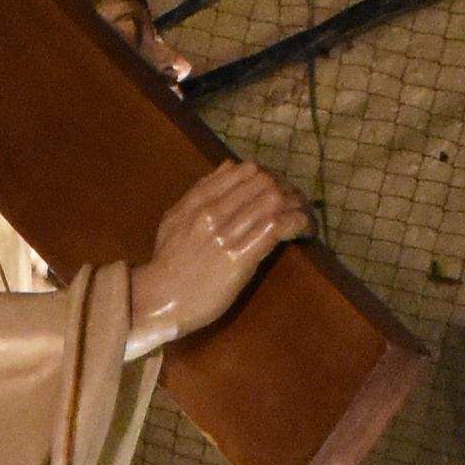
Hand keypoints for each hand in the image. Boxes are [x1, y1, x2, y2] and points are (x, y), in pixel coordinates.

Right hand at [126, 157, 308, 352]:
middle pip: (262, 183)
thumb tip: (228, 166)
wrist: (158, 299)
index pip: (242, 172)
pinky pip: (275, 228)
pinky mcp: (239, 257)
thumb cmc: (168, 263)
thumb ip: (200, 191)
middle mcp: (213, 212)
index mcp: (198, 201)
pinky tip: (305, 231)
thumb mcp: (175, 218)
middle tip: (297, 204)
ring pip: (272, 202)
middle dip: (287, 190)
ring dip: (297, 206)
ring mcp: (226, 234)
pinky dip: (296, 224)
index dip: (268, 176)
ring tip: (305, 217)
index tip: (278, 189)